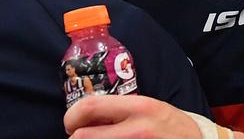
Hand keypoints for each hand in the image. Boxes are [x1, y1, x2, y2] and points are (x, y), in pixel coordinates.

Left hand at [64, 95, 201, 138]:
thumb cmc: (172, 127)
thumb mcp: (150, 108)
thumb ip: (120, 110)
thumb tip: (85, 116)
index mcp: (139, 108)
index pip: (88, 107)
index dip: (71, 117)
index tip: (72, 124)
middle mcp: (136, 130)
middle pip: (81, 138)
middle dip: (75, 138)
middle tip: (80, 138)